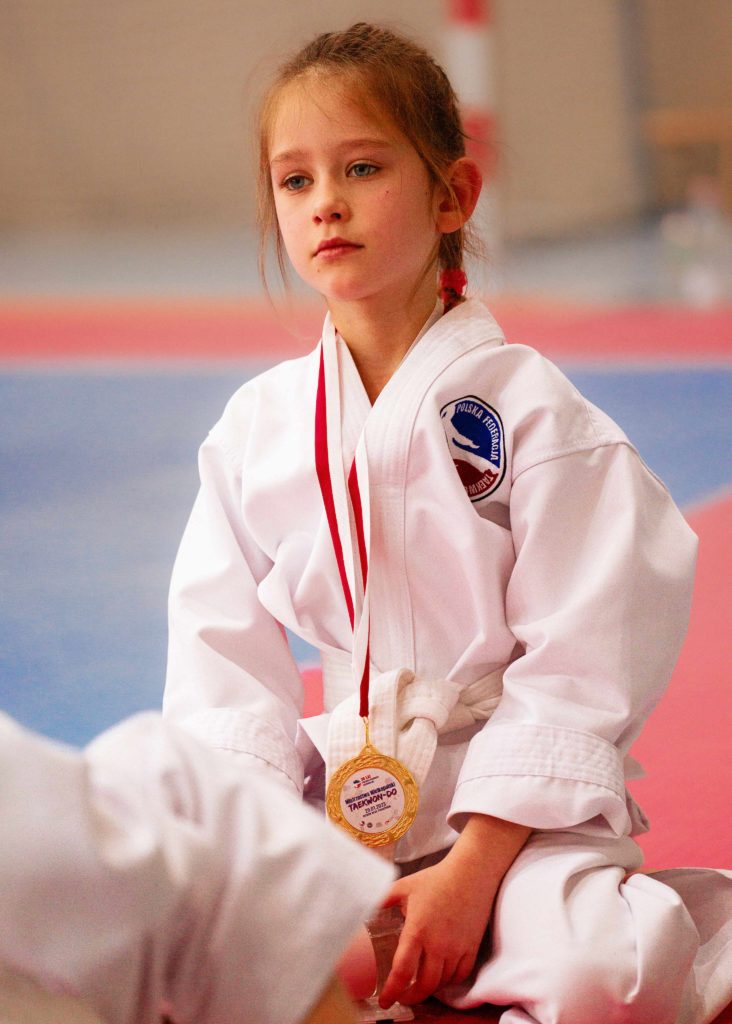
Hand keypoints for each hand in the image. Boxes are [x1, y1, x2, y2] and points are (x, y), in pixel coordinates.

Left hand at [378, 814, 530, 1007]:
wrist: (471, 873)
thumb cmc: (435, 879)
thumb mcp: (403, 887)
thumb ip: (382, 900)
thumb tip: (364, 908)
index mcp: (417, 930)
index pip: (402, 971)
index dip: (392, 991)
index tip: (385, 1001)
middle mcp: (438, 944)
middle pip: (424, 985)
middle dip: (411, 997)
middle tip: (401, 996)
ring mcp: (457, 948)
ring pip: (442, 982)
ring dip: (429, 989)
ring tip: (417, 986)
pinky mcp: (472, 948)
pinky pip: (460, 975)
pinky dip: (449, 982)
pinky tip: (440, 977)